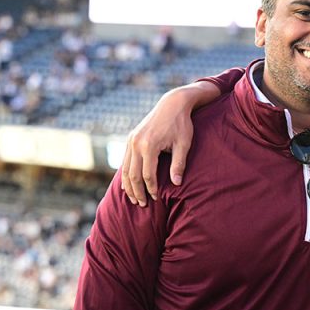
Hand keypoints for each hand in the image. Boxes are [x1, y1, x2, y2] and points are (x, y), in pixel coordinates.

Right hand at [120, 86, 199, 205]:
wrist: (172, 104)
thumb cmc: (182, 124)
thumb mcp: (184, 144)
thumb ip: (178, 164)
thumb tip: (176, 184)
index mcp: (149, 146)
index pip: (148, 175)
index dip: (152, 189)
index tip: (157, 199)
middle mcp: (136, 143)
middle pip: (133, 175)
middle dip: (137, 192)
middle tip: (142, 205)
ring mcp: (131, 140)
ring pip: (125, 169)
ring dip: (129, 185)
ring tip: (134, 199)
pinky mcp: (130, 138)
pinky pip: (125, 160)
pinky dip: (125, 173)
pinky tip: (128, 184)